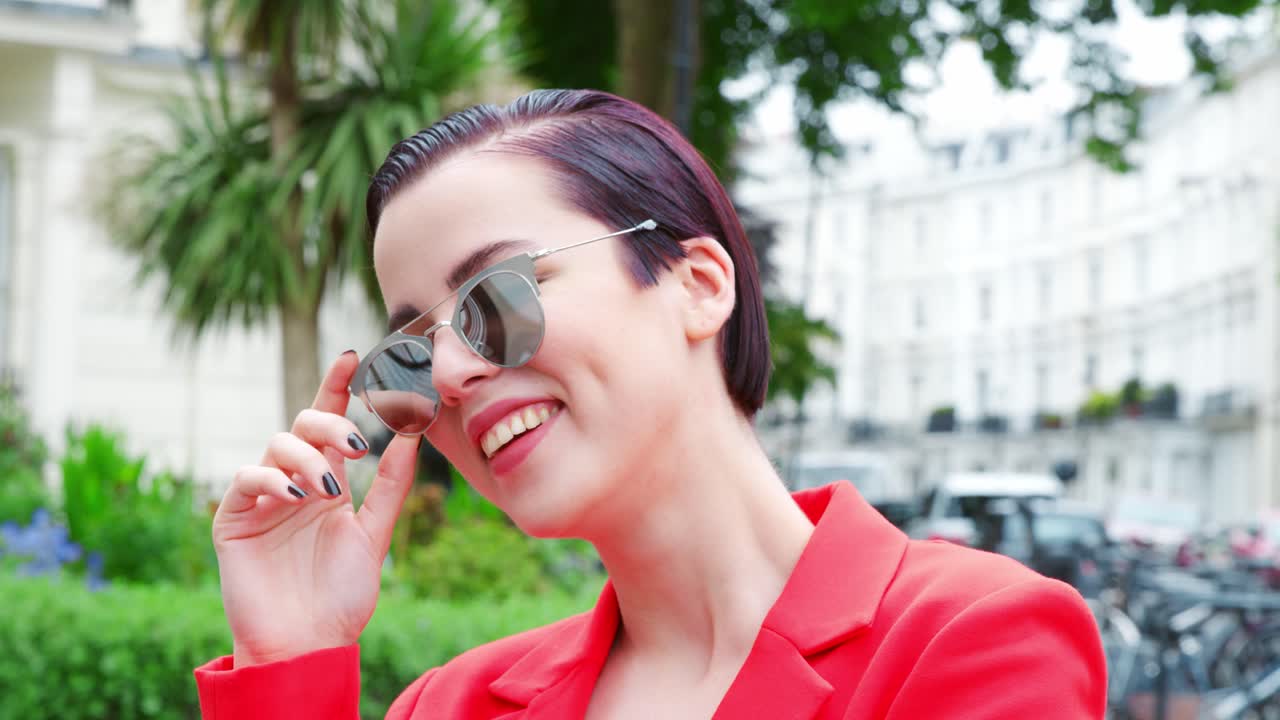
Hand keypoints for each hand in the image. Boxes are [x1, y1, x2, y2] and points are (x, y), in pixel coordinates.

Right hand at [211, 351, 420, 666]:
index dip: (337, 387)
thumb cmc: (341, 596)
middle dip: (330, 424)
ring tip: (328, 489)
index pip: (329, 424)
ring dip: (308, 458)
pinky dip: (271, 479)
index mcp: (327, 482)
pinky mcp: (233, 519)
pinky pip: (245, 479)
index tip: (353, 356)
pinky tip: (296, 495)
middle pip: (302, 425)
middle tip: (358, 445)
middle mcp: (293, 482)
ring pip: (276, 446)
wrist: (309, 644)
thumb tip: (414, 435)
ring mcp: (261, 499)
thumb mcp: (374, 535)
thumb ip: (390, 487)